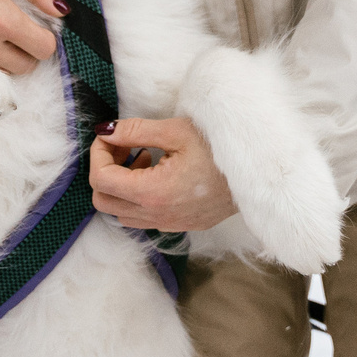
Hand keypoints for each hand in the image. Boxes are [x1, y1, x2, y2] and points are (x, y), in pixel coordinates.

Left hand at [89, 118, 239, 233]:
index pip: (101, 179)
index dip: (98, 153)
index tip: (111, 136)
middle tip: (124, 147)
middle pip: (103, 200)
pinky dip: (138, 197)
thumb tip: (106, 130)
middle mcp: (156, 215)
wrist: (258, 174)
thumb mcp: (177, 132)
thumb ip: (135, 131)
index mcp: (152, 193)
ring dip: (122, 185)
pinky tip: (159, 173)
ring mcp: (169, 224)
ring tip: (144, 159)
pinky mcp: (181, 225)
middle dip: (106, 170)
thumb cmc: (220, 150)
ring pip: (121, 212)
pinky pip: (142, 218)